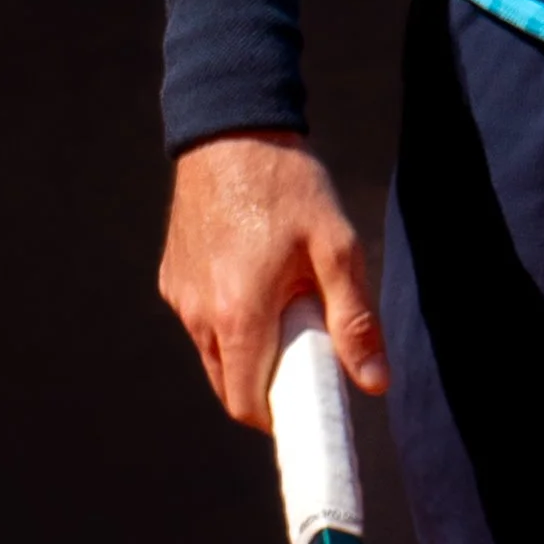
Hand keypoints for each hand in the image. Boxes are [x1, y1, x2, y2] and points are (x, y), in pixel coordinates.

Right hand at [159, 129, 386, 428]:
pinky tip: (254, 276)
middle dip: (266, 384)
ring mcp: (180, 296)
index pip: (248, 405)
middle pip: (228, 385)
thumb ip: (354, 319)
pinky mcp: (170, 276)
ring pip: (212, 353)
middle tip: (306, 346)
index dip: (281, 416)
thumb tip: (374, 383)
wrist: (231, 128)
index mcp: (240, 316)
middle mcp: (199, 315)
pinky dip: (226, 318)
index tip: (311, 402)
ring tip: (283, 302)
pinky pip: (198, 319)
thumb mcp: (337, 247)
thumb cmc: (288, 185)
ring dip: (246, 350)